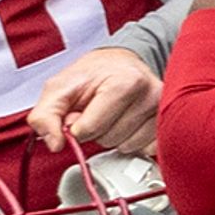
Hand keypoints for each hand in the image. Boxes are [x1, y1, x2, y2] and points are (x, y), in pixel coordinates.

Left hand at [27, 47, 162, 154]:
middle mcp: (152, 95)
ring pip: (126, 147)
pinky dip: (130, 142)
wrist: (120, 64)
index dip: (75, 125)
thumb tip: (55, 143)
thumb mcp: (59, 88)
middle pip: (109, 139)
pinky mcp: (168, 124)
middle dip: (96, 130)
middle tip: (96, 110)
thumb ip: (46, 115)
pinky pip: (143, 150)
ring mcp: (164, 111)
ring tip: (112, 115)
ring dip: (113, 136)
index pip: (89, 129)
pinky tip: (127, 123)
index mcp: (126, 82)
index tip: (79, 109)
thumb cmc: (92, 76)